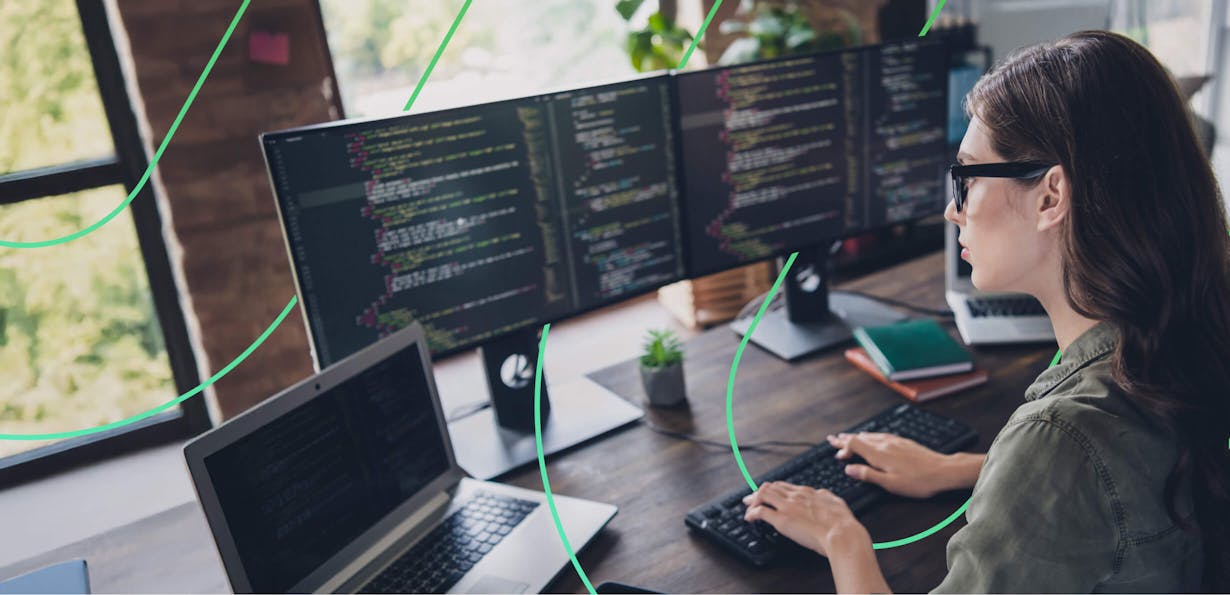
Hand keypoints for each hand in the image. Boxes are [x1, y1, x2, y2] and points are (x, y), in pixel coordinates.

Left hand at [742, 481, 869, 556]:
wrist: (842, 534)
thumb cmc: (843, 523)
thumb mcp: (836, 502)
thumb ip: (826, 496)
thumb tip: (822, 493)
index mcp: (808, 492)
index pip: (785, 486)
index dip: (774, 489)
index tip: (770, 494)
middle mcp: (795, 496)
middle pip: (770, 487)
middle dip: (759, 493)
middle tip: (752, 499)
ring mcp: (787, 506)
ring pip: (762, 494)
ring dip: (753, 500)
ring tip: (748, 507)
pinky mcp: (781, 520)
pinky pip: (760, 512)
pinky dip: (752, 513)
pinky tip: (749, 518)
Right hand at [828, 432, 981, 497]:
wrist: (943, 471)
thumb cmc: (918, 481)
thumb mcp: (890, 483)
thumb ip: (868, 475)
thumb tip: (849, 469)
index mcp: (879, 454)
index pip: (854, 444)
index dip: (842, 445)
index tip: (833, 447)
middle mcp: (885, 444)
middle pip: (860, 437)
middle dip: (846, 438)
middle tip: (834, 439)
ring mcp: (895, 441)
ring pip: (871, 435)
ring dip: (857, 436)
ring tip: (849, 437)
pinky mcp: (903, 442)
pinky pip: (881, 435)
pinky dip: (871, 436)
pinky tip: (873, 438)